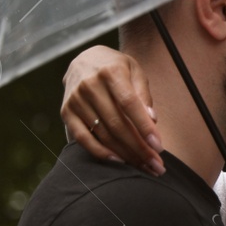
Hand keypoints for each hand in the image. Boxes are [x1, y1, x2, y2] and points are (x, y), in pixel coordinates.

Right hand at [61, 45, 164, 174]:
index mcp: (110, 72)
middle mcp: (89, 85)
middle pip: (117, 124)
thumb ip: (143, 95)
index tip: (159, 147)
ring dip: (126, 154)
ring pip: (103, 134)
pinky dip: (101, 153)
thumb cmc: (116, 67)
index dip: (144, 127)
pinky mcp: (66, 112)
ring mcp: (75, 100)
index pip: (129, 104)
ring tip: (144, 167)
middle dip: (139, 148)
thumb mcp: (135, 71)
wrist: (85, 58)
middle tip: (157, 165)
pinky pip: (83, 138)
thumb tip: (153, 120)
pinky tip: (119, 162)